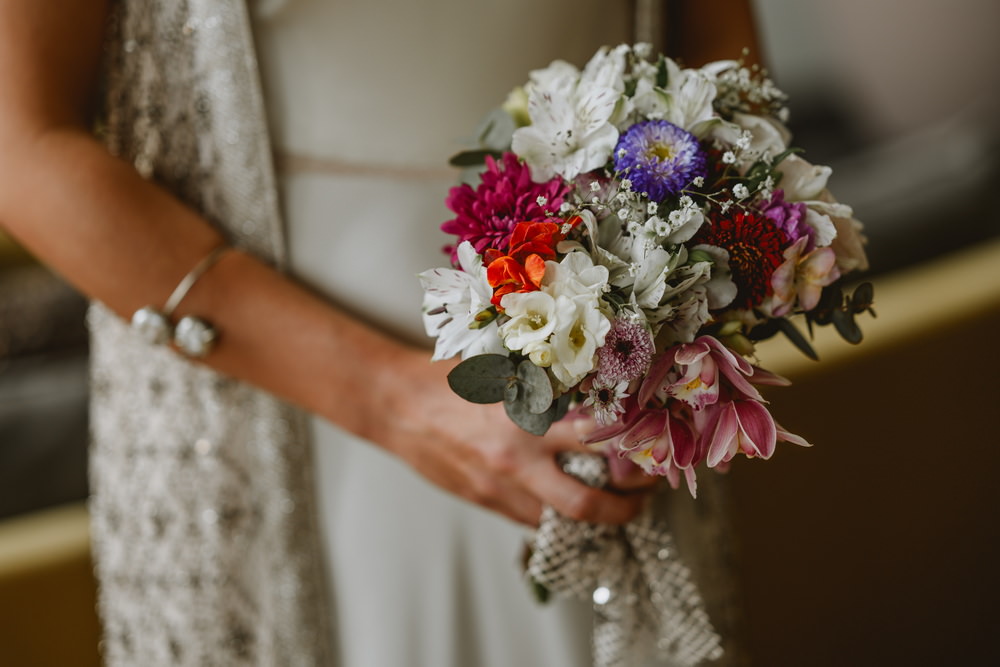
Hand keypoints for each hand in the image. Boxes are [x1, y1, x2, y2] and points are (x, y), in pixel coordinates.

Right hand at [367, 349, 653, 526]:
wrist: (399, 405)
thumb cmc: (453, 380)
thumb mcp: (508, 371)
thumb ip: (548, 388)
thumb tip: (598, 393)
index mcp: (527, 415)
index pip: (595, 439)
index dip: (629, 451)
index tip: (651, 449)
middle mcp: (517, 458)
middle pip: (584, 502)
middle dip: (624, 508)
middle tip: (645, 497)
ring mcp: (499, 487)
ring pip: (559, 520)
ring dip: (593, 518)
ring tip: (615, 504)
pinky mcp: (485, 501)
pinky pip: (531, 520)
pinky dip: (555, 515)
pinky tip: (568, 502)